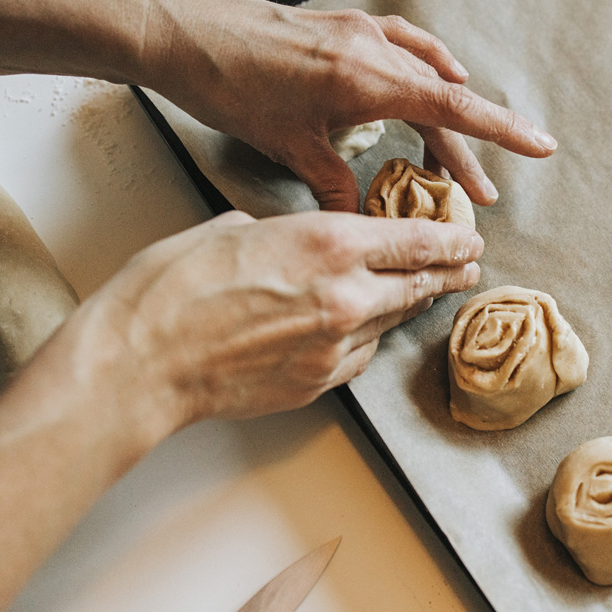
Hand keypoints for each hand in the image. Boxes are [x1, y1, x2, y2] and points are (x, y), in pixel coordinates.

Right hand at [79, 210, 482, 429]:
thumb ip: (280, 234)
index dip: (449, 238)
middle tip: (469, 267)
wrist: (142, 361)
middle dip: (449, 273)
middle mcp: (346, 295)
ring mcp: (336, 345)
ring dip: (410, 305)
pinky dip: (366, 338)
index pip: (414, 239)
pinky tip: (363, 330)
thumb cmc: (171, 290)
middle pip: (418, 283)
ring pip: (391, 320)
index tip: (467, 237)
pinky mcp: (317, 382)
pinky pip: (359, 354)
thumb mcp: (231, 229)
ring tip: (426, 294)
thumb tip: (288, 242)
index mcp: (329, 244)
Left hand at [134, 0, 557, 210]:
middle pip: (440, 103)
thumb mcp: (288, 145)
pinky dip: (421, 71)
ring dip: (440, 121)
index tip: (541, 146)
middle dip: (464, 153)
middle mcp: (372, 49)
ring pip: (421, 79)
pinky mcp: (341, 30)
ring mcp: (358, 34)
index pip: (452, 108)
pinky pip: (401, 47)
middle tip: (481, 197)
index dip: (502, 131)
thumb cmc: (229, 83)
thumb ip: (335, 182)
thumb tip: (361, 219)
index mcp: (367, 78)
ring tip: (450, 165)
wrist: (182, 33)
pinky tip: (429, 82)